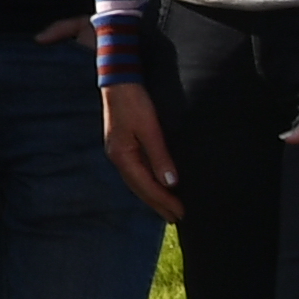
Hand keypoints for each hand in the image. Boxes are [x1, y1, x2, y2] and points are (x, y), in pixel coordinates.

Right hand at [99, 81, 183, 222]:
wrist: (119, 81)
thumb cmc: (134, 102)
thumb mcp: (150, 129)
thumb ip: (160, 156)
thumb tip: (170, 183)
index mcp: (122, 156)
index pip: (146, 186)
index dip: (164, 200)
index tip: (181, 212)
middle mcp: (118, 158)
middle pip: (139, 188)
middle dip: (158, 204)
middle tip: (176, 218)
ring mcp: (119, 152)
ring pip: (137, 182)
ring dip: (153, 196)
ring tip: (167, 208)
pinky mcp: (123, 146)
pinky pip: (137, 172)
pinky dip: (148, 183)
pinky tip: (156, 185)